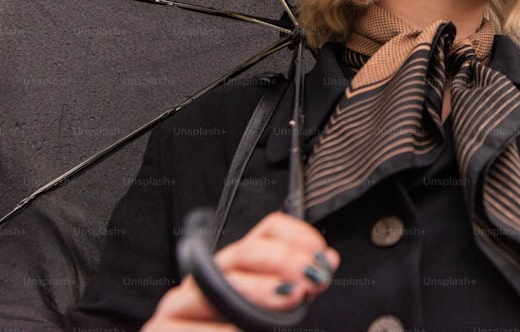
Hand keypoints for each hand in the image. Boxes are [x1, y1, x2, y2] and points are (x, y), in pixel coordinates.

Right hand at [142, 211, 338, 329]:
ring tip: (289, 298)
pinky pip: (184, 326)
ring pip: (219, 285)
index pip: (268, 230)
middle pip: (244, 252)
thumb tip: (328, 261)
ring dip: (258, 291)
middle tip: (309, 283)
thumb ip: (297, 286)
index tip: (323, 258)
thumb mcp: (272, 312)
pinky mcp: (159, 330)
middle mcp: (206, 277)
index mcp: (237, 268)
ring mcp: (178, 304)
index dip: (298, 238)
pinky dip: (217, 330)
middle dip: (282, 262)